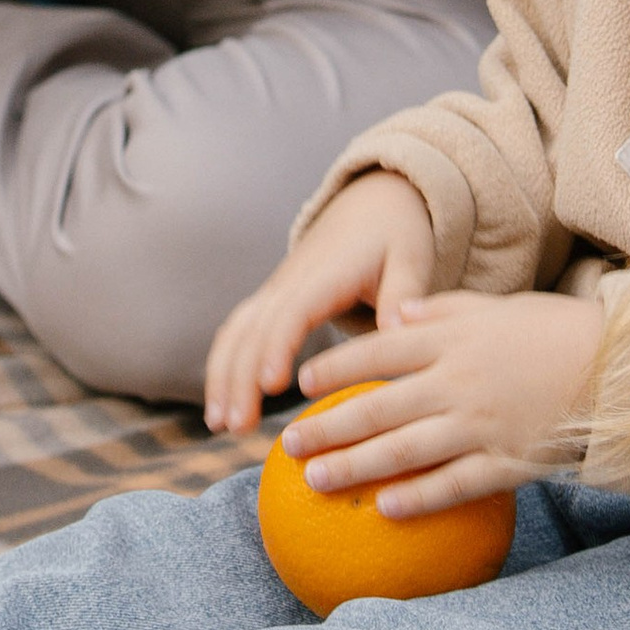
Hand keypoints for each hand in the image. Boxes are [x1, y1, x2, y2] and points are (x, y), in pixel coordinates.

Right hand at [204, 173, 438, 435]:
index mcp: (325, 275)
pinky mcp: (272, 301)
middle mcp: (290, 283)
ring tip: (219, 424)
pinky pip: (237, 333)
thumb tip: (396, 330)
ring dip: (222, 376)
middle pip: (253, 329)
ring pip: (236, 332)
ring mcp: (276, 291)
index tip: (271, 385)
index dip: (278, 346)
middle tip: (237, 425)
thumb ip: (404, 293)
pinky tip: (223, 406)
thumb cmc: (396, 234)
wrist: (373, 203)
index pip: (293, 312)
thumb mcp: (410, 257)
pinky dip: (224, 366)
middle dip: (239, 377)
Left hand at [279, 291, 605, 515]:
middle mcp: (459, 381)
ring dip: (356, 468)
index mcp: (454, 338)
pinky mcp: (509, 461)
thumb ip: (441, 310)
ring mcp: (483, 424)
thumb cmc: (554, 332)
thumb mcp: (495, 307)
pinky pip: (455, 484)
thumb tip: (393, 314)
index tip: (302, 385)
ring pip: (405, 451)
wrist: (620, 368)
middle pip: (379, 407)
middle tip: (289, 446)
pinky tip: (386, 509)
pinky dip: (419, 498)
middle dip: (329, 428)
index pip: (379, 351)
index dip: (336, 369)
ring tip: (317, 481)